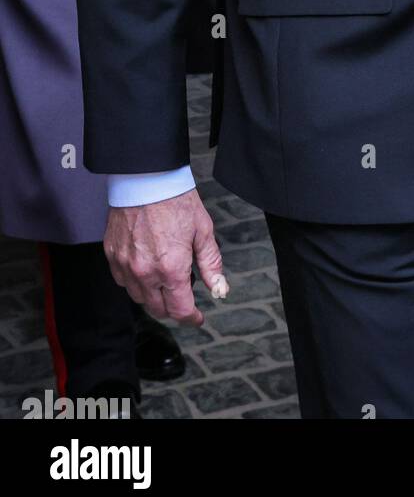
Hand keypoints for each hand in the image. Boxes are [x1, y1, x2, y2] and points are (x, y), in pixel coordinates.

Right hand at [103, 189, 226, 326]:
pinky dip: (135, 283)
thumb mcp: (203, 230)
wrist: (145, 179)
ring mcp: (125, 266)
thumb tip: (219, 288)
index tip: (197, 318)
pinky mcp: (111, 256)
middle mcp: (145, 273)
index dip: (191, 318)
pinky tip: (146, 271)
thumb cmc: (176, 201)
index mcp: (171, 268)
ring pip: (138, 298)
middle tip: (184, 298)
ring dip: (153, 297)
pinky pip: (122, 282)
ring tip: (166, 282)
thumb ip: (210, 263)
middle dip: (173, 309)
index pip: (180, 309)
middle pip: (158, 308)